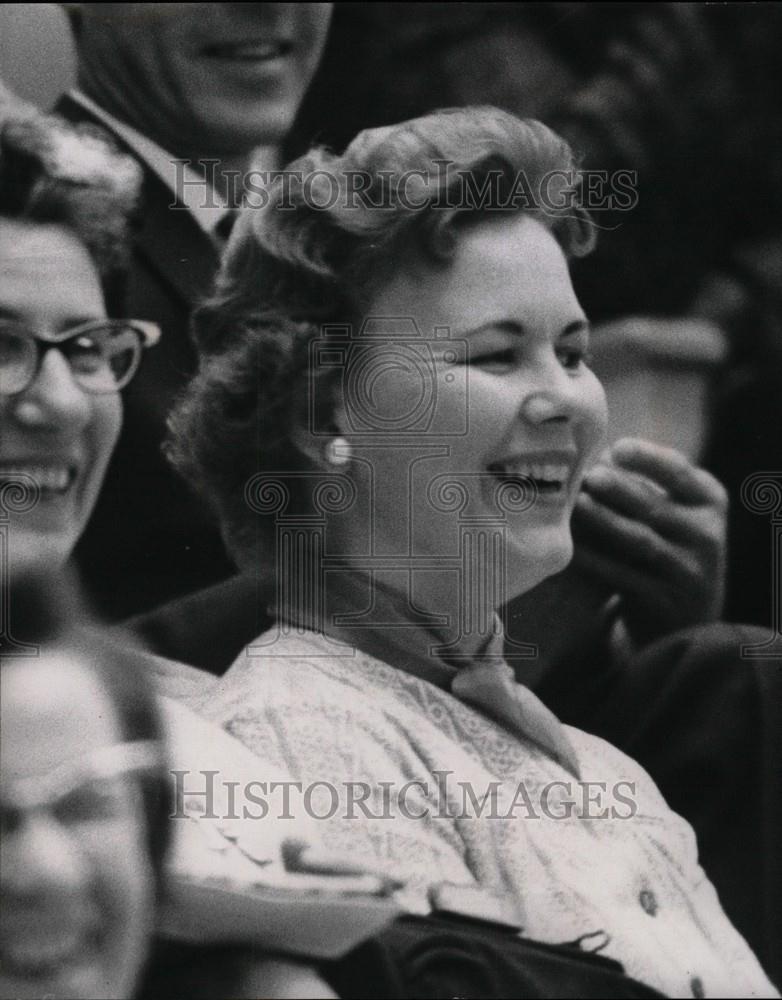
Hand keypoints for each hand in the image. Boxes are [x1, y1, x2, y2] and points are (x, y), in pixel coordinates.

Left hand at [573, 438, 727, 647]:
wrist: (685, 617)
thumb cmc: (668, 546)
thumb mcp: (673, 514)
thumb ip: (644, 488)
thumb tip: (594, 460)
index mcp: (709, 501)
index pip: (680, 473)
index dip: (648, 459)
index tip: (616, 448)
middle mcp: (706, 535)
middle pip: (657, 507)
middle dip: (620, 489)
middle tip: (588, 475)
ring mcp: (688, 571)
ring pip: (641, 542)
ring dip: (605, 521)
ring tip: (576, 504)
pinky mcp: (662, 600)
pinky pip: (623, 576)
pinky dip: (595, 560)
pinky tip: (570, 547)